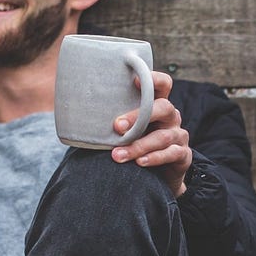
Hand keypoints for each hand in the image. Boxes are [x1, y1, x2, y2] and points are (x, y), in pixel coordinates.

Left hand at [112, 70, 191, 196]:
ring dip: (138, 145)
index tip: (133, 80)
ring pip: (162, 136)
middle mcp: (171, 116)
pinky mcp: (183, 155)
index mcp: (157, 104)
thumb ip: (112, 119)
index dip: (152, 78)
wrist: (159, 176)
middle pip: (163, 107)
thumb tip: (72, 110)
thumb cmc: (135, 144)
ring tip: (118, 155)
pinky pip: (171, 153)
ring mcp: (178, 135)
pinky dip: (154, 158)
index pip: (162, 83)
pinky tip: (139, 163)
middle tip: (116, 127)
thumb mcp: (126, 129)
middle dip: (138, 116)